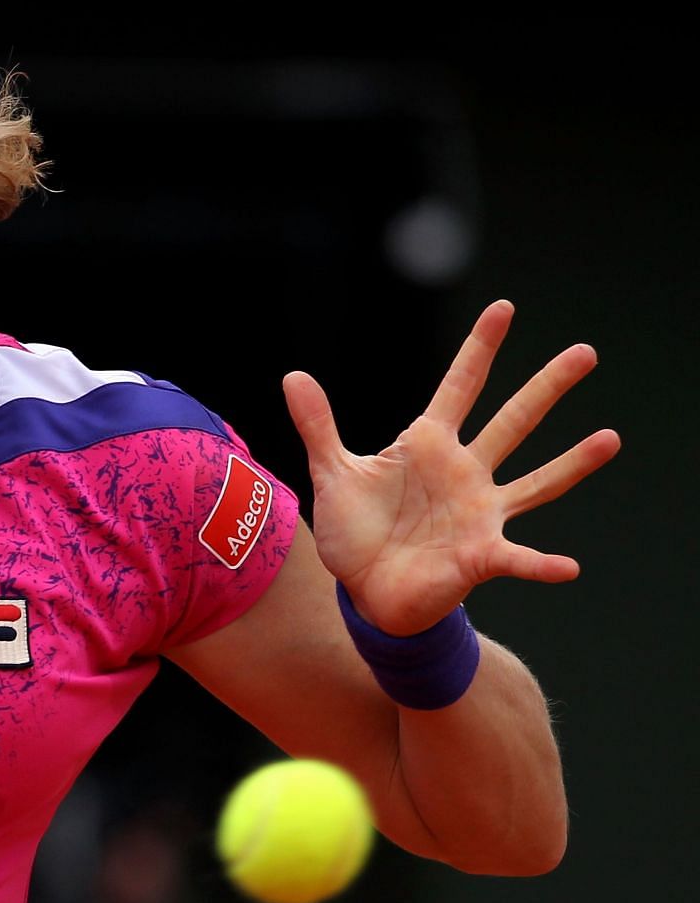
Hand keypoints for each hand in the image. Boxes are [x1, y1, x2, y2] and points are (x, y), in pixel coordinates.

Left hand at [283, 300, 620, 635]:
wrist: (366, 593)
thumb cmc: (357, 533)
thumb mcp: (334, 473)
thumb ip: (318, 425)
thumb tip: (293, 375)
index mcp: (429, 446)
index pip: (459, 386)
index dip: (480, 349)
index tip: (504, 308)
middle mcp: (464, 473)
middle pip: (513, 421)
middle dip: (546, 387)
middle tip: (587, 352)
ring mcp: (478, 513)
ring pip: (536, 482)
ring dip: (572, 464)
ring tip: (609, 438)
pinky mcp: (479, 556)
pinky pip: (517, 559)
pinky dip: (540, 564)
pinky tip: (568, 567)